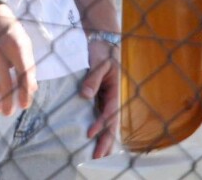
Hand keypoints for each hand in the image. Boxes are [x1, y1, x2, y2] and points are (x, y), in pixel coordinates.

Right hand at [0, 4, 36, 115]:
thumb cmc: (4, 26)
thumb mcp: (21, 39)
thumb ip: (27, 62)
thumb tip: (32, 89)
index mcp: (16, 46)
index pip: (24, 75)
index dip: (25, 94)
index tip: (24, 105)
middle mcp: (0, 52)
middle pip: (6, 86)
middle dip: (8, 103)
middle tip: (7, 112)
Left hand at [81, 39, 119, 157]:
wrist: (103, 43)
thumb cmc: (102, 53)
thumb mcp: (98, 63)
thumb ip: (92, 79)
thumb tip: (85, 96)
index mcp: (116, 91)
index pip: (109, 112)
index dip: (101, 124)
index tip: (90, 133)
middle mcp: (114, 98)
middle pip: (112, 124)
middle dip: (105, 141)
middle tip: (97, 157)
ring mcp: (108, 99)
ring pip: (109, 124)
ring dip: (104, 140)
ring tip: (97, 156)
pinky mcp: (102, 98)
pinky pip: (103, 117)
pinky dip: (101, 130)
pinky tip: (96, 140)